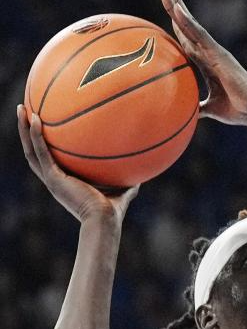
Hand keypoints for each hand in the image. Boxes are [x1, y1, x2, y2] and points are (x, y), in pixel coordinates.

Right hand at [17, 106, 137, 222]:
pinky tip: (35, 119)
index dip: (42, 142)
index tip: (41, 125)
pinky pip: (41, 152)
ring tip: (21, 108)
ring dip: (24, 129)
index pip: (48, 157)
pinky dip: (36, 136)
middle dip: (27, 130)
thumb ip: (128, 180)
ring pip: (30, 149)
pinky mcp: (53, 178)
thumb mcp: (122, 189)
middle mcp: (53, 178)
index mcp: (63, 180)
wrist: (104, 220)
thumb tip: (142, 171)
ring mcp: (51, 178)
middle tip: (23, 110)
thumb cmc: (112, 210)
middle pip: (33, 150)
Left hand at [160, 0, 246, 124]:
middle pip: (187, 24)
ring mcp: (213, 49)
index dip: (177, 22)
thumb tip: (188, 116)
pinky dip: (186, 21)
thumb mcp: (210, 108)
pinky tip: (176, 9)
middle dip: (175, 5)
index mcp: (206, 61)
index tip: (169, 8)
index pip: (187, 37)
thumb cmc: (236, 110)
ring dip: (178, 4)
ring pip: (190, 22)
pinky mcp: (217, 52)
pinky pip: (198, 34)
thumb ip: (199, 107)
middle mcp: (209, 51)